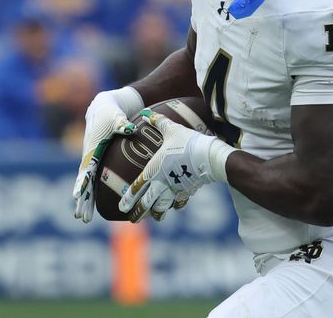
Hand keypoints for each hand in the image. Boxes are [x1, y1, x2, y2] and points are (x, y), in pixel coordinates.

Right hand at [72, 87, 143, 222]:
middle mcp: (88, 156)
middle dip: (82, 199)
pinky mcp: (96, 161)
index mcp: (92, 148)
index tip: (77, 195)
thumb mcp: (116, 116)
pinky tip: (92, 207)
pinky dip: (91, 193)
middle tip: (81, 217)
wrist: (104, 107)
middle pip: (84, 181)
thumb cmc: (111, 112)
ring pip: (87, 183)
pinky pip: (93, 180)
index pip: (85, 168)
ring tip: (83, 218)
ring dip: (85, 200)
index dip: (82, 182)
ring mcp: (91, 160)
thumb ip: (122, 123)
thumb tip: (129, 129)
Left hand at [118, 109, 234, 221]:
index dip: (128, 198)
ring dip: (156, 213)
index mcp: (154, 170)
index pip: (137, 188)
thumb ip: (158, 122)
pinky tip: (175, 206)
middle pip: (147, 202)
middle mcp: (163, 183)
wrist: (210, 156)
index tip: (121, 207)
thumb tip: (146, 113)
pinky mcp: (189, 190)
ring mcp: (176, 189)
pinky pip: (180, 201)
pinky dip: (176, 205)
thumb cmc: (188, 142)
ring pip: (162, 206)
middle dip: (138, 211)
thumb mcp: (172, 129)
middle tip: (132, 219)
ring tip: (153, 217)